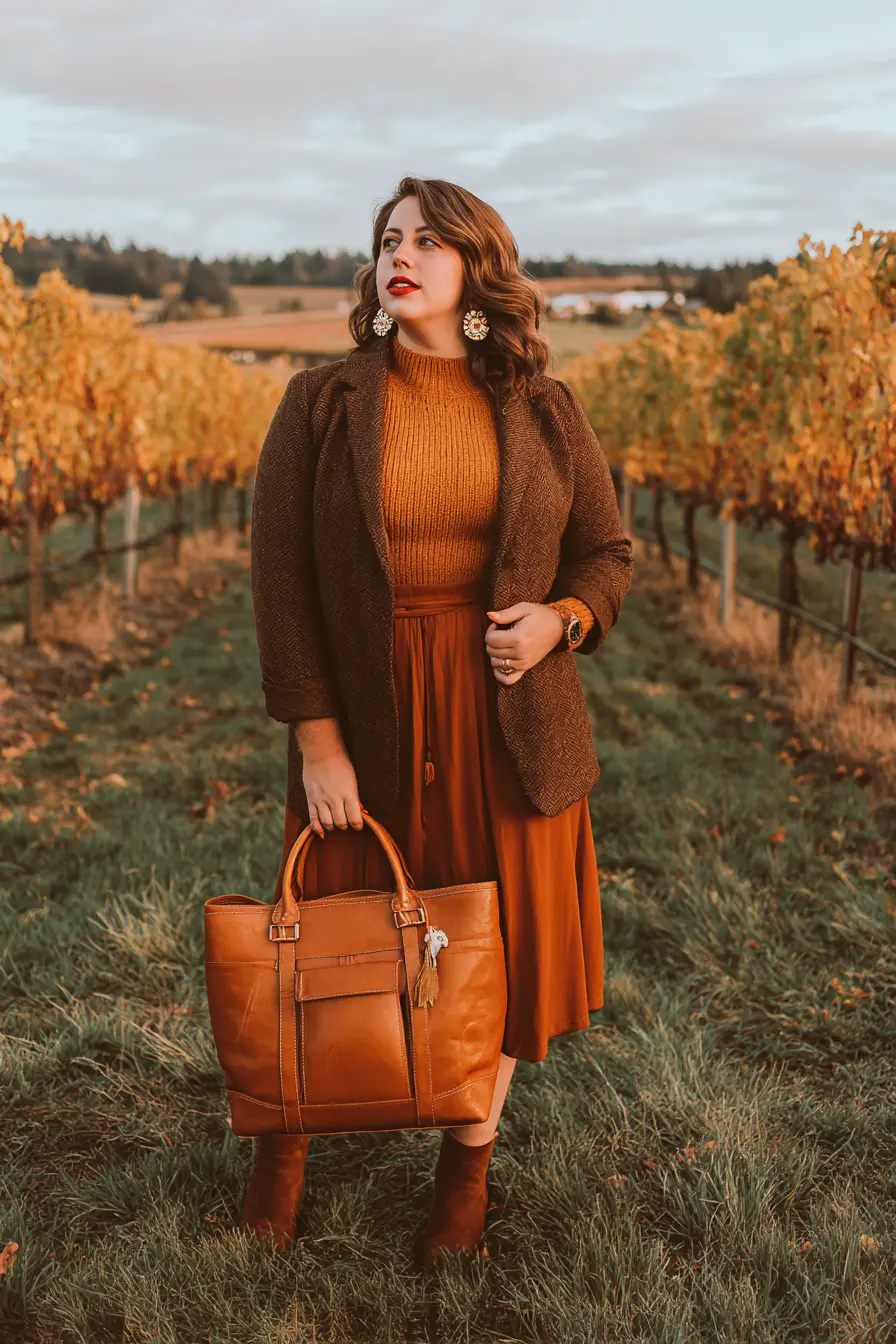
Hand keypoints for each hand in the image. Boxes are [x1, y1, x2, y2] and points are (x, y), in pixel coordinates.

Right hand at [294, 720, 364, 836]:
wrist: (321, 752)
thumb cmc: (340, 763)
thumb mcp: (353, 779)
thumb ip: (356, 797)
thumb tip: (362, 811)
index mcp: (349, 793)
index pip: (355, 818)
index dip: (358, 825)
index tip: (358, 825)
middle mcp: (335, 799)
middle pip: (341, 823)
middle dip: (345, 826)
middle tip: (346, 822)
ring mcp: (321, 800)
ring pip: (327, 823)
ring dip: (333, 826)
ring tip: (335, 823)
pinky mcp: (311, 799)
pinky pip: (313, 819)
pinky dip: (317, 828)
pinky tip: (321, 832)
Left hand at [484, 603, 564, 684]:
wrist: (558, 627)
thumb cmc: (539, 616)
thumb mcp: (523, 609)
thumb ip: (505, 614)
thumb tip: (489, 615)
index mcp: (518, 638)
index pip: (490, 639)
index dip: (490, 630)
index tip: (498, 625)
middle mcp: (520, 654)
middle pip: (491, 651)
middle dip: (492, 640)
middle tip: (501, 632)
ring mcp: (523, 663)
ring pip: (495, 663)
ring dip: (494, 653)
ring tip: (503, 643)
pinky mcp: (526, 668)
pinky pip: (508, 679)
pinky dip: (500, 672)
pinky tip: (501, 660)